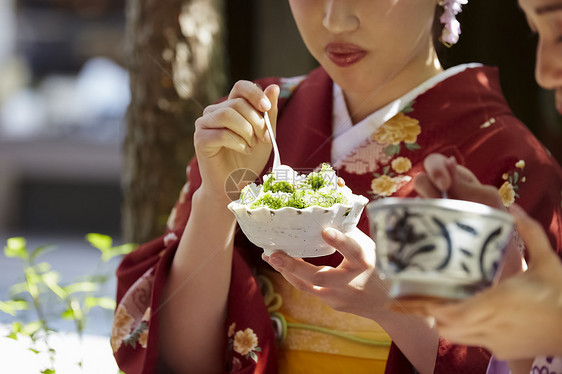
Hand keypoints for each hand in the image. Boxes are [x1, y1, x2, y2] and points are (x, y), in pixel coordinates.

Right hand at [194, 81, 279, 203]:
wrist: (234, 186)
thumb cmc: (248, 160)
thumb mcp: (265, 135)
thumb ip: (269, 113)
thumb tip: (274, 87)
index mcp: (230, 107)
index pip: (241, 87)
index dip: (255, 93)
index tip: (267, 108)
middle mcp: (214, 112)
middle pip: (237, 102)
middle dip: (256, 121)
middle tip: (265, 139)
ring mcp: (204, 124)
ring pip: (227, 114)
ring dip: (246, 131)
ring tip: (251, 146)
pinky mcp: (200, 139)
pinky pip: (221, 133)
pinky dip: (237, 142)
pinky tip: (243, 150)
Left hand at [262, 227, 391, 318]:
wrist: (386, 302)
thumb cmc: (376, 265)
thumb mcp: (368, 246)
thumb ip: (349, 231)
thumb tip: (330, 206)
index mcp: (364, 262)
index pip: (352, 251)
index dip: (339, 241)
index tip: (325, 231)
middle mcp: (351, 281)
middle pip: (320, 277)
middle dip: (294, 266)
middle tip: (274, 253)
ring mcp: (340, 296)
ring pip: (308, 286)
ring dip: (286, 270)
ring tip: (270, 256)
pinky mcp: (331, 303)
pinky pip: (309, 289)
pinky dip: (294, 276)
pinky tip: (281, 264)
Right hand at [414, 153, 523, 278]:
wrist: (497, 269)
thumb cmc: (496, 230)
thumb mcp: (488, 204)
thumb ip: (468, 185)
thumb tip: (449, 160)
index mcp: (454, 181)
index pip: (435, 164)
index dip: (436, 168)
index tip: (445, 183)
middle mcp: (437, 195)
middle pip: (420, 180)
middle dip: (426, 186)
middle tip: (439, 200)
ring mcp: (427, 214)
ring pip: (410, 201)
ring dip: (419, 207)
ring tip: (434, 222)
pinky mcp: (418, 233)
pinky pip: (403, 224)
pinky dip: (405, 225)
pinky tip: (415, 234)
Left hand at [425, 204, 561, 359]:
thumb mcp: (549, 261)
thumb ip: (530, 233)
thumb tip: (514, 208)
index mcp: (496, 302)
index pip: (452, 313)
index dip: (432, 308)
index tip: (420, 296)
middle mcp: (490, 325)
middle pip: (446, 328)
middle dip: (433, 315)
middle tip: (428, 297)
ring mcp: (496, 342)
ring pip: (457, 338)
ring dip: (447, 324)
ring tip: (444, 306)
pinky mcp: (504, 352)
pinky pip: (474, 343)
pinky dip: (466, 332)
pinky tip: (471, 317)